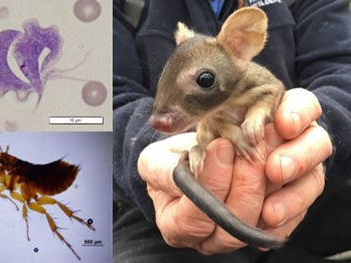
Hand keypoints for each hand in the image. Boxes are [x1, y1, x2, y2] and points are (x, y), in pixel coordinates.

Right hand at [137, 88, 331, 253]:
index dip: (211, 182)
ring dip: (271, 180)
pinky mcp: (264, 226)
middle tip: (251, 142)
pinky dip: (290, 190)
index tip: (219, 146)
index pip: (195, 218)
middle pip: (235, 223)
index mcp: (177, 226)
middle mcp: (209, 239)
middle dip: (246, 179)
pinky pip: (286, 220)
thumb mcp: (155, 161)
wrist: (193, 161)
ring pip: (265, 223)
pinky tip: (283, 159)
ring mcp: (238, 235)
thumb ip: (162, 170)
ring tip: (269, 142)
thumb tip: (180, 173)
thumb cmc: (171, 162)